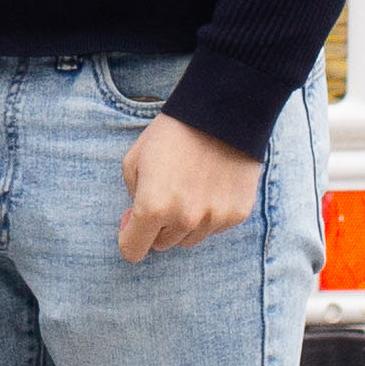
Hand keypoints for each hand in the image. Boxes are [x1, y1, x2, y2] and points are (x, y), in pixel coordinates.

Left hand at [116, 110, 257, 261]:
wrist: (221, 114)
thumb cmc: (171, 134)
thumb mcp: (135, 159)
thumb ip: (132, 196)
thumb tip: (136, 221)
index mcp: (153, 206)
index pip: (133, 251)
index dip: (129, 238)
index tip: (132, 224)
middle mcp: (184, 219)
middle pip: (162, 244)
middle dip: (156, 226)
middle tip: (163, 194)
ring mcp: (213, 219)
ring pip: (188, 239)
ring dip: (183, 222)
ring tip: (188, 187)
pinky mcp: (236, 215)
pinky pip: (214, 228)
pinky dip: (208, 214)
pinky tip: (209, 185)